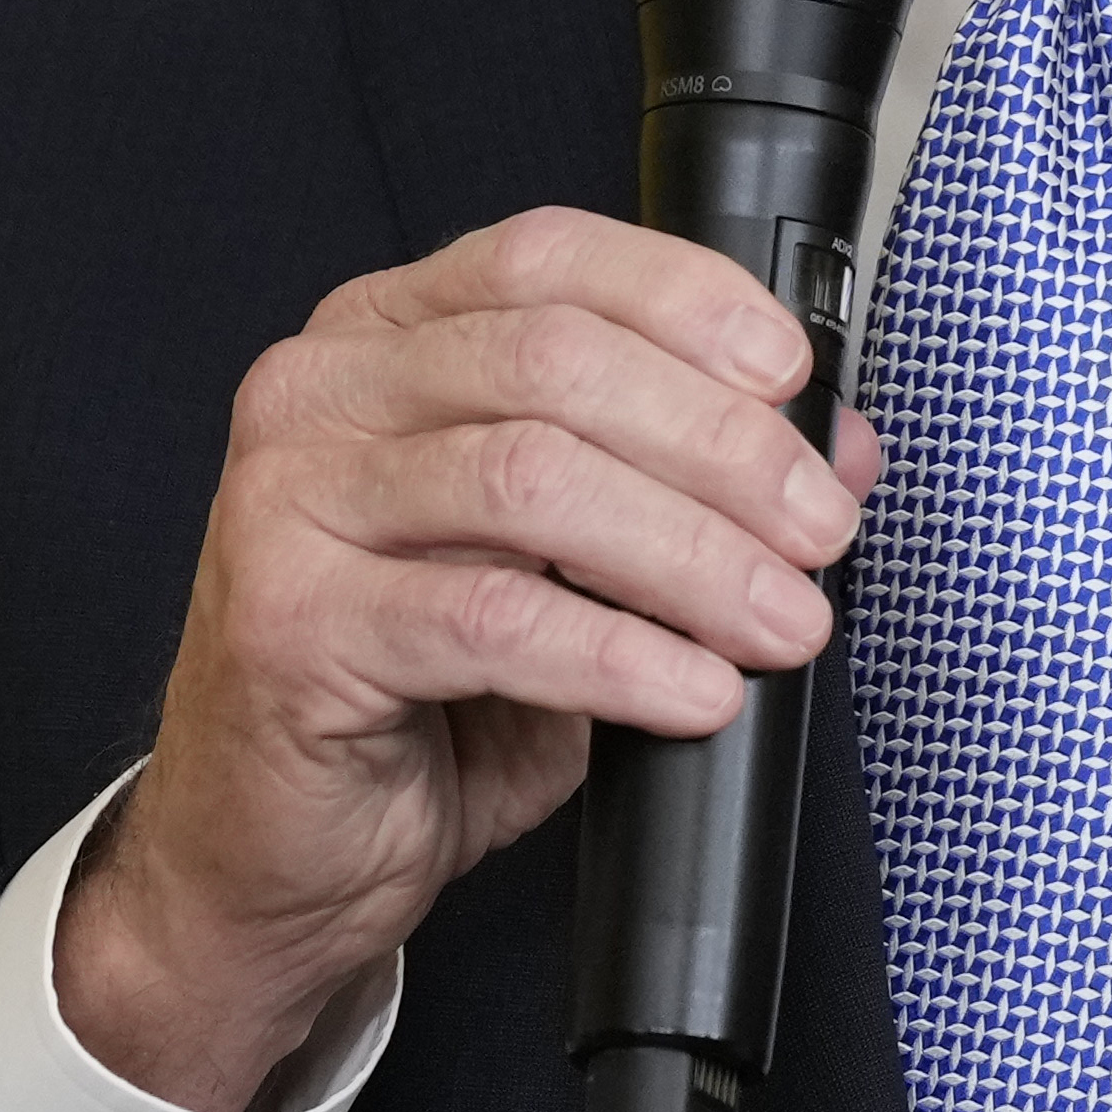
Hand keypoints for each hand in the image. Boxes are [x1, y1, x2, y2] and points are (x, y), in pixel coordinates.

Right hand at [56, 206, 879, 1111]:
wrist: (272, 853)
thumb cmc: (417, 696)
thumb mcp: (564, 569)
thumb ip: (679, 488)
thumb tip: (839, 448)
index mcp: (382, 338)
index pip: (546, 258)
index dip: (685, 300)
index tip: (792, 376)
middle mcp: (319, 391)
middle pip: (555, 362)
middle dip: (718, 445)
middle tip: (818, 529)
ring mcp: (288, 500)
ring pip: (530, 480)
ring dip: (690, 553)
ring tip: (782, 621)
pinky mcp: (288, 622)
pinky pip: (490, 619)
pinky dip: (621, 656)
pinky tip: (696, 691)